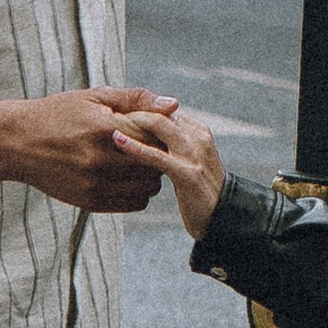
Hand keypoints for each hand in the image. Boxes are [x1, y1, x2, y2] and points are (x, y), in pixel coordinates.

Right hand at [0, 88, 176, 212]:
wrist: (17, 143)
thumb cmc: (58, 114)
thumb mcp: (94, 97)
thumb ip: (136, 99)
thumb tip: (174, 105)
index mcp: (104, 130)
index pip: (155, 137)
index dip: (161, 133)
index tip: (155, 129)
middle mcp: (100, 160)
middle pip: (155, 165)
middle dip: (159, 155)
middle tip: (151, 146)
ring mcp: (94, 185)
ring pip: (148, 188)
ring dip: (150, 175)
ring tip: (138, 161)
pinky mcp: (89, 202)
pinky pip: (133, 203)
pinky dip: (138, 192)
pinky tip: (126, 177)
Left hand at [109, 102, 226, 236]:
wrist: (223, 219)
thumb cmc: (200, 191)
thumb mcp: (190, 160)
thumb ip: (173, 144)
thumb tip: (149, 132)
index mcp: (198, 130)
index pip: (164, 110)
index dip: (139, 108)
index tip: (113, 110)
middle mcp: (198, 137)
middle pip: (161, 113)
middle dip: (132, 109)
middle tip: (104, 112)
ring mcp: (194, 154)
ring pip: (159, 126)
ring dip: (131, 120)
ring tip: (105, 121)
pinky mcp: (187, 174)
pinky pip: (157, 155)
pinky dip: (134, 146)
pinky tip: (117, 141)